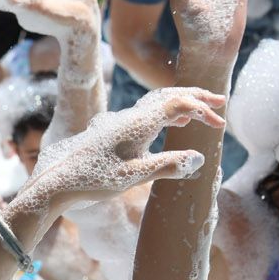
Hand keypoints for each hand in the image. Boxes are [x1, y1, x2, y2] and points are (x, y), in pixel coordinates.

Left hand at [19, 87, 224, 212]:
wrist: (58, 183)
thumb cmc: (94, 181)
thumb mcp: (133, 177)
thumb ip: (167, 166)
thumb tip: (199, 158)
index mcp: (137, 124)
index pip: (177, 103)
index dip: (201, 109)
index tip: (219, 123)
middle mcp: (129, 118)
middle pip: (168, 96)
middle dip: (195, 97)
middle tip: (220, 102)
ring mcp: (120, 123)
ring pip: (156, 104)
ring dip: (180, 105)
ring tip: (201, 113)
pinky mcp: (113, 132)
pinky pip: (145, 114)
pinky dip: (164, 114)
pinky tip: (172, 126)